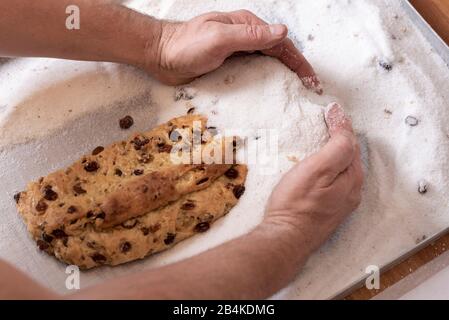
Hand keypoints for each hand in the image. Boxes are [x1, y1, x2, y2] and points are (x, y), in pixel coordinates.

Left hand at [145, 10, 321, 92]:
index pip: (281, 42)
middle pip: (277, 53)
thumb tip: (282, 31)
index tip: (311, 80)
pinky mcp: (228, 66)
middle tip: (309, 90)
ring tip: (295, 94)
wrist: (160, 56)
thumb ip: (250, 35)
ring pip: (267, 63)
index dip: (299, 61)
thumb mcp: (220, 38)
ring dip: (283, 76)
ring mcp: (236, 52)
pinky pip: (253, 73)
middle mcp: (244, 37)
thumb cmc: (186, 45)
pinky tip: (270, 94)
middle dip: (296, 69)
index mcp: (246, 26)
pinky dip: (266, 82)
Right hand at [264, 103, 362, 252]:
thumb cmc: (297, 203)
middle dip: (340, 138)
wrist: (284, 238)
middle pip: (348, 157)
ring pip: (341, 170)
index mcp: (353, 178)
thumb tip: (342, 119)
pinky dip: (328, 168)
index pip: (350, 143)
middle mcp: (352, 191)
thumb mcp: (318, 169)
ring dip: (334, 153)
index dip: (340, 125)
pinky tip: (317, 168)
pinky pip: (333, 183)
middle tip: (327, 121)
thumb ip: (337, 145)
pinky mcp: (327, 211)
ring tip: (322, 140)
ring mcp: (341, 203)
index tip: (329, 109)